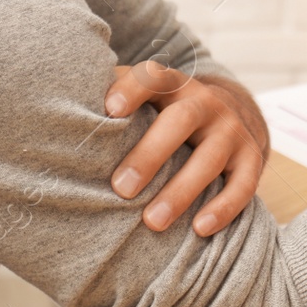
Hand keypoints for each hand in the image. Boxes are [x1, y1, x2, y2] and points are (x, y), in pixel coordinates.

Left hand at [105, 63, 267, 235]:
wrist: (234, 112)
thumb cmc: (167, 113)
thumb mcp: (148, 98)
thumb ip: (113, 97)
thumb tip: (55, 108)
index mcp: (172, 85)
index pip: (153, 77)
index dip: (133, 89)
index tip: (109, 110)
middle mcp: (205, 102)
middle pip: (180, 121)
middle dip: (151, 154)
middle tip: (120, 188)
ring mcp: (231, 130)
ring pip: (210, 157)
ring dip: (181, 190)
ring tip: (152, 222)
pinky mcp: (251, 158)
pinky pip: (243, 184)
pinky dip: (224, 207)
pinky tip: (200, 229)